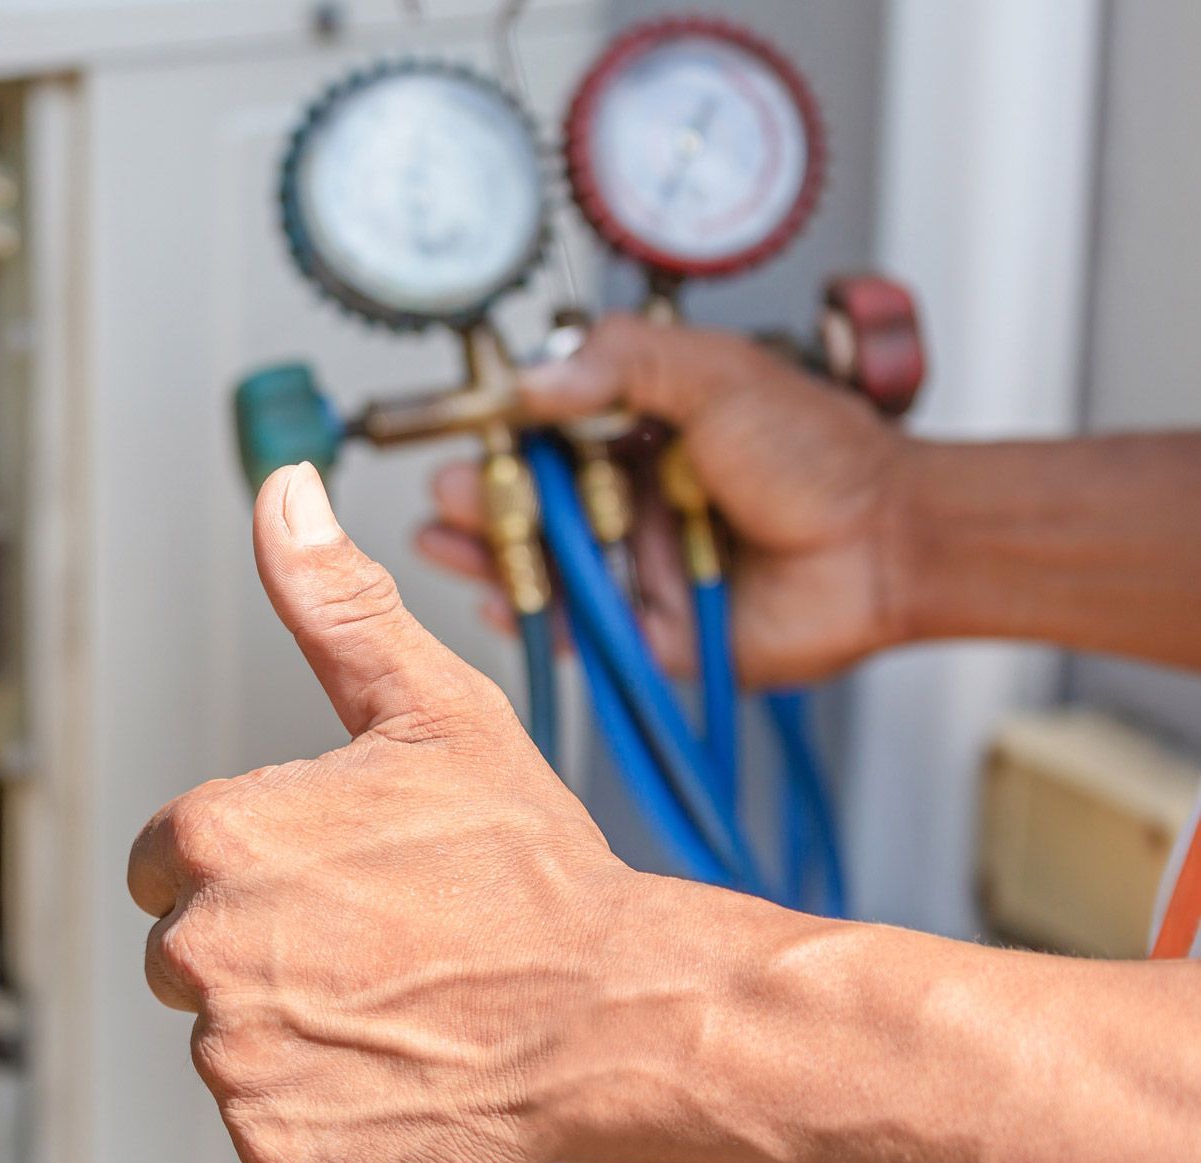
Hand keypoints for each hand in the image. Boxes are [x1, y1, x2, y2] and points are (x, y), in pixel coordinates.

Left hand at [128, 463, 635, 1162]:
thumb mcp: (433, 710)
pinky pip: (268, 1117)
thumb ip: (334, 604)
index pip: (165, 860)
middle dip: (264, 941)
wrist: (612, 1010)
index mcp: (218, 840)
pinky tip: (395, 1060)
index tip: (329, 873)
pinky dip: (319, 1100)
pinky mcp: (278, 1144)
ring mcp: (240, 1059)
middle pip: (190, 949)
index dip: (252, 862)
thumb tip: (284, 496)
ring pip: (230, 1035)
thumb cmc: (529, 866)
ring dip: (295, 1023)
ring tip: (396, 995)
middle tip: (378, 933)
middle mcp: (206, 951)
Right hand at [417, 314, 912, 687]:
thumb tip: (533, 379)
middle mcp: (635, 501)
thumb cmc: (819, 454)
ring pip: (548, 566)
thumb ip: (623, 363)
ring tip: (444, 539)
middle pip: (536, 504)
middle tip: (445, 492)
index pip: (552, 432)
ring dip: (491, 554)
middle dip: (482, 499)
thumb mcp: (716, 373)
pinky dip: (533, 619)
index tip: (462, 431)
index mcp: (647, 433)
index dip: (503, 435)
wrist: (887, 542)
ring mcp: (640, 567)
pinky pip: (579, 630)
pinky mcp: (653, 631)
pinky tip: (495, 596)